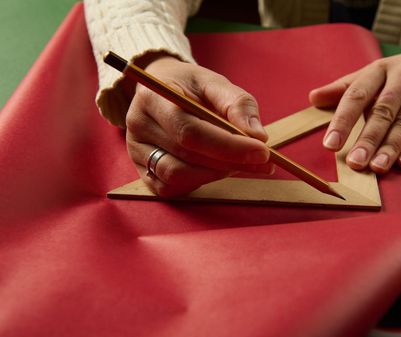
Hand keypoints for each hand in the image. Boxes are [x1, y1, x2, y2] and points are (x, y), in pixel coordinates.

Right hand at [125, 55, 272, 195]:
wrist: (162, 90)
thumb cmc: (190, 87)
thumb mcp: (215, 83)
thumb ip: (238, 104)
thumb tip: (258, 136)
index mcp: (154, 97)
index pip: (191, 131)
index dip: (229, 146)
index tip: (262, 151)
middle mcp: (138, 125)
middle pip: (187, 155)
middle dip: (231, 162)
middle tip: (263, 161)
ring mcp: (136, 151)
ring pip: (178, 176)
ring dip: (215, 174)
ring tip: (237, 162)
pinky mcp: (142, 171)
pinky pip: (171, 188)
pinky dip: (198, 182)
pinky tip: (214, 169)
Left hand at [310, 40, 400, 173]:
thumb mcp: (374, 73)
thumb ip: (344, 88)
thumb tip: (313, 98)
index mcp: (379, 69)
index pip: (356, 95)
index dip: (342, 121)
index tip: (330, 144)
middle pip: (383, 111)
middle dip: (368, 139)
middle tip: (355, 163)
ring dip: (391, 147)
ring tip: (377, 167)